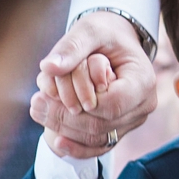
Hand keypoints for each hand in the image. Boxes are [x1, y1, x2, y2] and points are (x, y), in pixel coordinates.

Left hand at [32, 11, 157, 157]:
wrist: (116, 42)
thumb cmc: (105, 33)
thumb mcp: (90, 30)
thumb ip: (71, 47)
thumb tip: (49, 68)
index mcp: (143, 80)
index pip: (111, 104)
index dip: (80, 102)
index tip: (49, 91)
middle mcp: (143, 105)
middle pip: (102, 125)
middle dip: (64, 117)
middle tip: (34, 102)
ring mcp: (134, 120)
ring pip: (98, 138)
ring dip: (65, 129)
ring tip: (38, 110)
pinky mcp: (121, 129)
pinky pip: (100, 146)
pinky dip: (78, 148)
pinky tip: (57, 141)